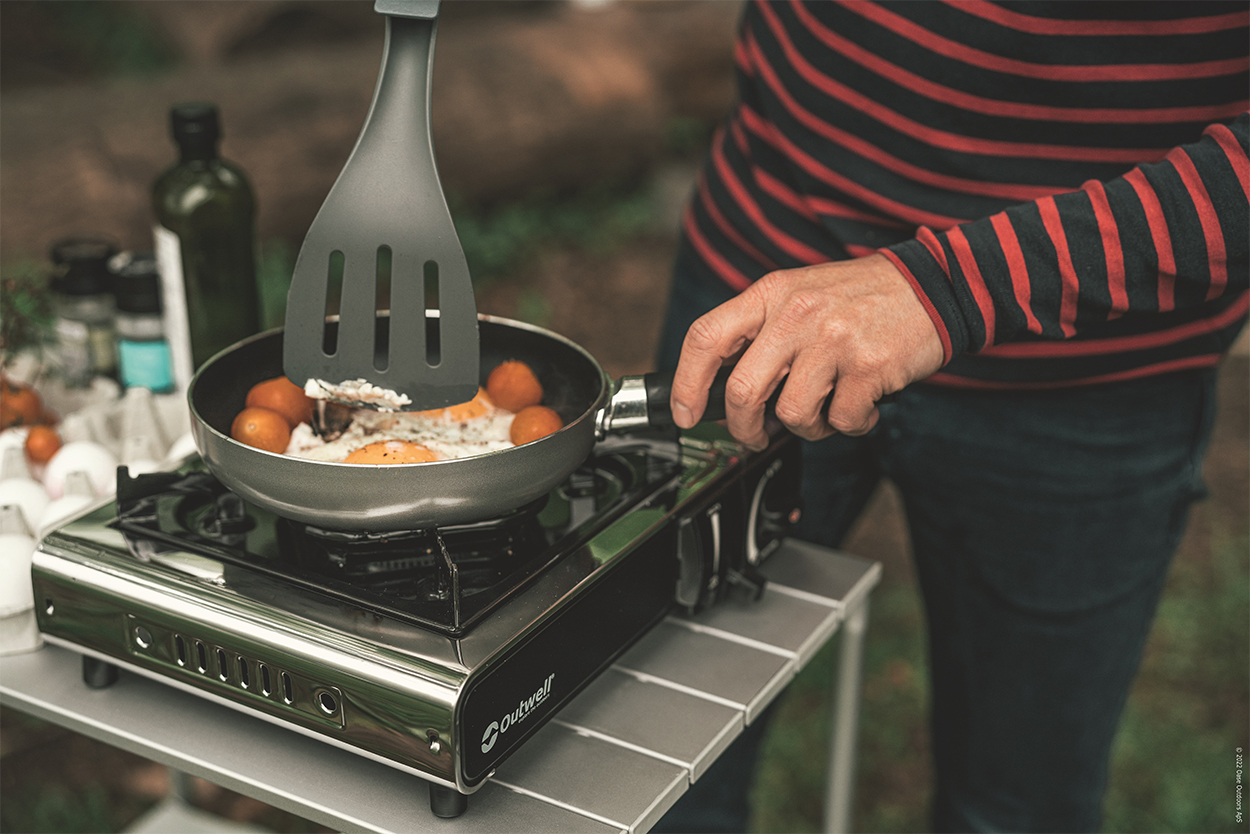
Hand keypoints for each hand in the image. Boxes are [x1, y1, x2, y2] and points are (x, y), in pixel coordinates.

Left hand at [670, 254, 944, 449]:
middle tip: (756, 434)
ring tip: (829, 408)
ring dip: (809, 426)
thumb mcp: (800, 294)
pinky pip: (842, 421)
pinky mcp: (868, 366)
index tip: (685, 413)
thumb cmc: (861, 298)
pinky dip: (851, 424)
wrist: (935, 285)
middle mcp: (797, 314)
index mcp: (771, 293)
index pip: (705, 337)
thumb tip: (723, 389)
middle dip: (744, 427)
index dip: (686, 383)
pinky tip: (863, 404)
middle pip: (742, 389)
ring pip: (792, 414)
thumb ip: (761, 332)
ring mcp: (833, 340)